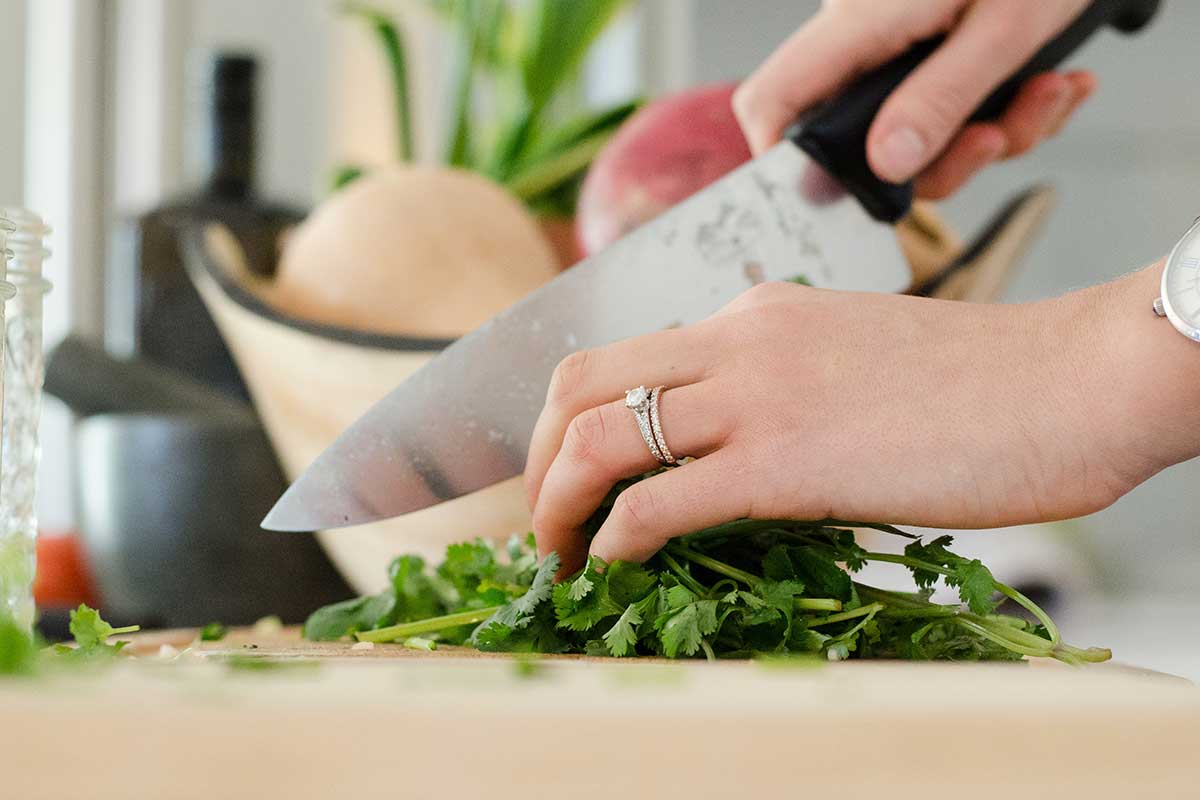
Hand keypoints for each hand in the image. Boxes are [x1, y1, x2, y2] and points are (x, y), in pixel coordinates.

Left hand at [524, 268, 1195, 572]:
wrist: (1068, 382)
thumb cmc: (977, 384)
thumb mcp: (849, 357)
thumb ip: (779, 385)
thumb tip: (728, 451)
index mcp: (751, 315)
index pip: (619, 356)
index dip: (566, 419)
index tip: (566, 475)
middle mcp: (736, 340)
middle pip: (578, 383)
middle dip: (535, 459)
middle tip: (542, 519)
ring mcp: (756, 395)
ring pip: (598, 438)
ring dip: (556, 505)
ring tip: (557, 556)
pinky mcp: (785, 461)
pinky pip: (659, 502)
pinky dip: (613, 539)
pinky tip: (614, 565)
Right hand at [733, 0, 1095, 198]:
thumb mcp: (1001, 28)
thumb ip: (941, 97)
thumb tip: (889, 165)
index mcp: (858, 23)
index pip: (773, 99)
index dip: (777, 159)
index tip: (825, 198)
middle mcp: (865, 41)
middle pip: (861, 141)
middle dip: (944, 158)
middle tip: (996, 136)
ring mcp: (898, 48)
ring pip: (920, 136)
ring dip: (995, 133)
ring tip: (1048, 91)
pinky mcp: (934, 53)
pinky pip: (954, 112)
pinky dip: (1009, 111)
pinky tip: (1051, 82)